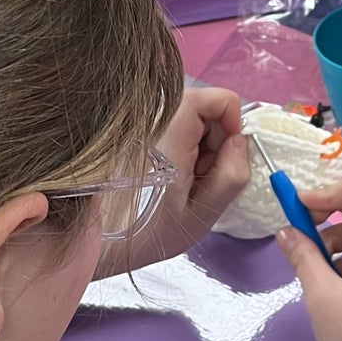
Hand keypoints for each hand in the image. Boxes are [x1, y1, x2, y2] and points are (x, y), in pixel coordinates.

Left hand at [95, 87, 248, 276]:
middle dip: (215, 138)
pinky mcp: (135, 135)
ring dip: (198, 146)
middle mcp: (151, 122)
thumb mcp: (202, 213)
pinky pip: (171, 130)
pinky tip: (171, 177)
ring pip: (188, 119)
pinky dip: (181, 149)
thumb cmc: (149, 234)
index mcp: (169, 136)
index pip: (212, 97)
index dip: (230, 118)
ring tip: (185, 181)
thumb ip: (231, 174)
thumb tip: (239, 142)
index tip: (230, 149)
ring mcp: (141, 127)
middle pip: (202, 107)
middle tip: (204, 176)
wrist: (102, 243)